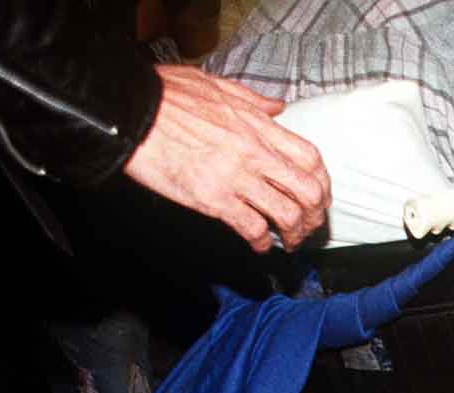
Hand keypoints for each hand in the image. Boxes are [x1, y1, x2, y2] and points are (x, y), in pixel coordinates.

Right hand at [123, 65, 329, 252]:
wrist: (131, 112)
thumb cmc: (166, 96)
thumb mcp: (216, 85)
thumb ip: (252, 100)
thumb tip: (277, 107)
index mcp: (258, 126)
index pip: (311, 158)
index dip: (322, 184)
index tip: (319, 197)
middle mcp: (254, 153)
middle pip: (308, 191)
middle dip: (315, 215)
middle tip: (307, 227)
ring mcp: (236, 177)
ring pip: (287, 214)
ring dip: (293, 235)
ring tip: (287, 242)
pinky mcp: (214, 198)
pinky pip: (252, 228)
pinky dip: (261, 243)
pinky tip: (257, 246)